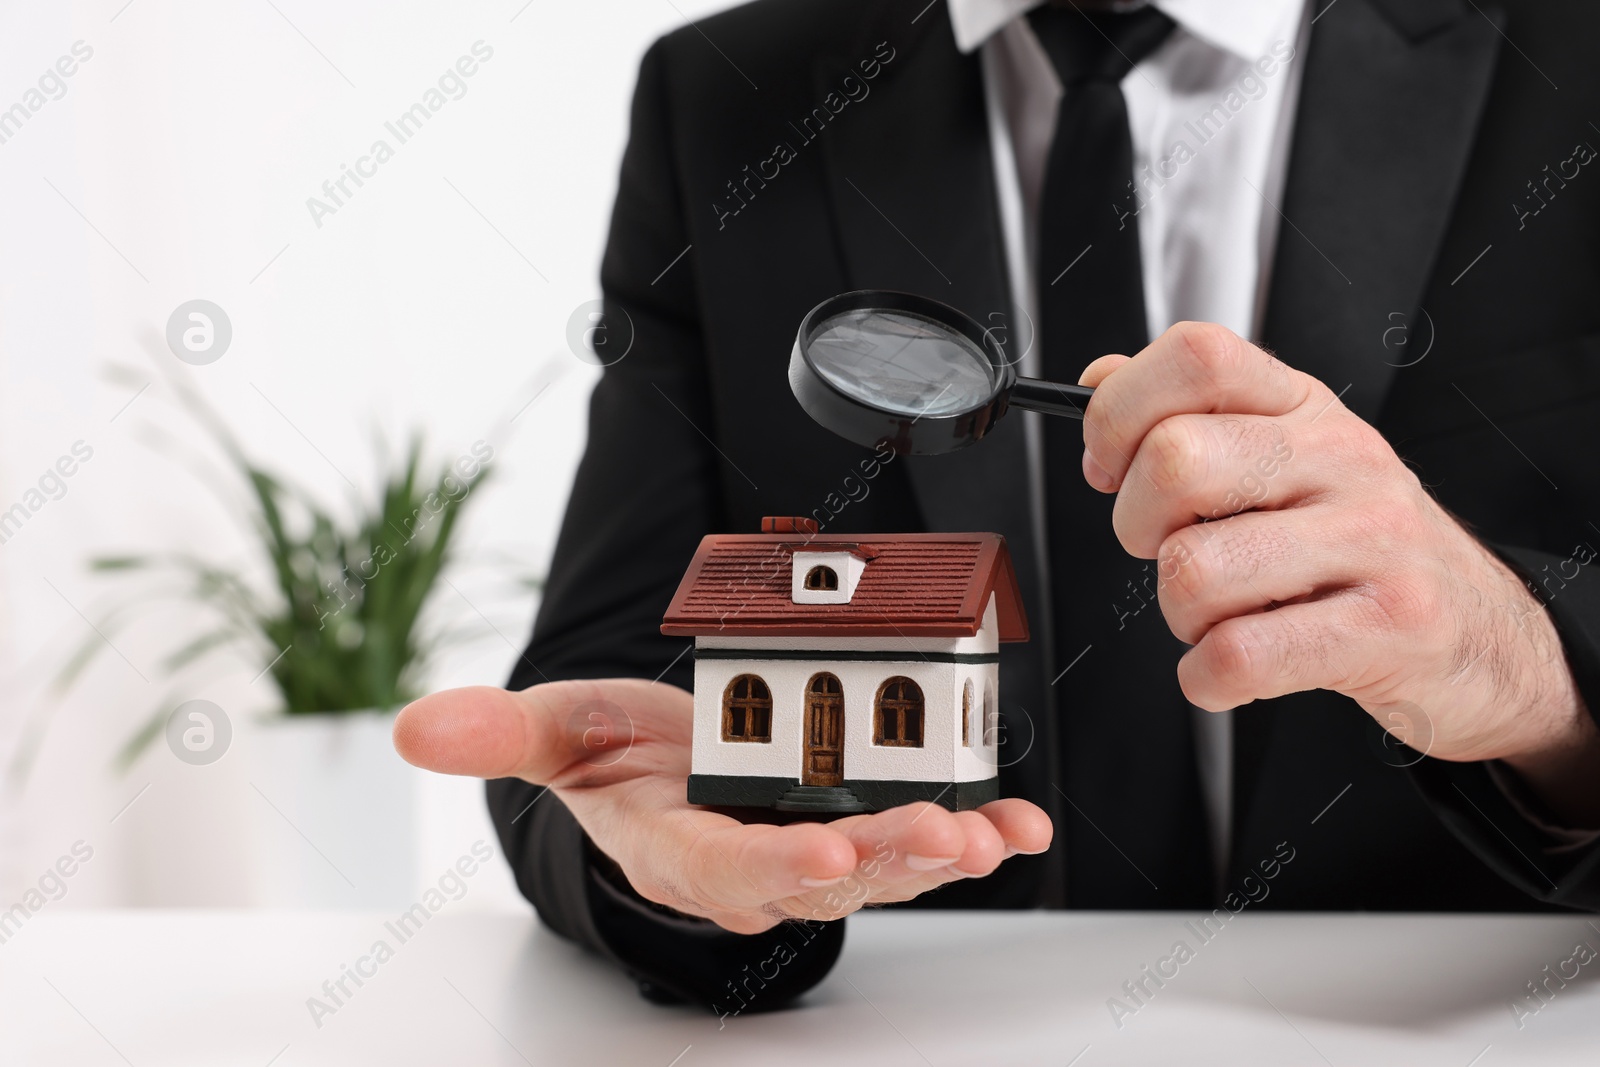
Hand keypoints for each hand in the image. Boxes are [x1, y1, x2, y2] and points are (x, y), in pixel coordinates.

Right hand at [393, 678, 1051, 933]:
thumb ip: (499, 734)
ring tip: (994, 833)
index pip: (723, 869)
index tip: (819, 850)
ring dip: (943, 852)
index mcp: (679, 847)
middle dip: (885, 858)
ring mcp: (817, 843)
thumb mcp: (556, 734)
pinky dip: (979, 829)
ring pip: (885, 862)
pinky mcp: (862, 818)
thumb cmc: (616, 757)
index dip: (772, 866)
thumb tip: (416, 728)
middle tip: (940, 834)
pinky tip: (1022, 822)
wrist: (667, 766)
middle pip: (824, 872)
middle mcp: (756, 860)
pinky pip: (922, 832)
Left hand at [1079, 321, 1599, 823]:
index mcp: (1304, 406)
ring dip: (1179, 614)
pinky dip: (1206, 677)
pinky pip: (1237, 656)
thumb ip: (1192, 416)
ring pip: (1193, 570)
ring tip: (1221, 615)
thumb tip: (1100, 381)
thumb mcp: (1286, 458)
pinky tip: (1231, 666)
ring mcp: (1373, 540)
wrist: (1481, 634)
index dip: (1120, 411)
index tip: (1108, 465)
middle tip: (1167, 550)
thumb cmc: (1360, 547)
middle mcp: (1342, 458)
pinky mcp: (1388, 627)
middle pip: (1175, 461)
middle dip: (1136, 526)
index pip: (1196, 357)